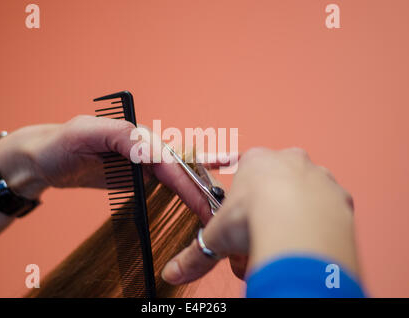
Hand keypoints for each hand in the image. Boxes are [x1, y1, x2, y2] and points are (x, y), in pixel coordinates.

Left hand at [0, 115, 232, 222]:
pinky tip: (200, 197)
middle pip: (179, 167)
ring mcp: (143, 161)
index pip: (167, 160)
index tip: (201, 201)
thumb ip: (118, 134)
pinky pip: (168, 182)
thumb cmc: (58, 145)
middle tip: (216, 211)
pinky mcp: (140, 174)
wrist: (46, 159)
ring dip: (199, 190)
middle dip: (200, 187)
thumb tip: (150, 146)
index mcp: (135, 135)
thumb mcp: (82, 134)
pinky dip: (187, 190)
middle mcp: (144, 146)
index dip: (186, 181)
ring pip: (178, 175)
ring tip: (217, 206)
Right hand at [161, 147, 357, 284]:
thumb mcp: (218, 235)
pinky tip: (306, 241)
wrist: (296, 224)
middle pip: (275, 187)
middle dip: (266, 213)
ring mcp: (317, 176)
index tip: (240, 210)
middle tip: (258, 237)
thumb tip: (174, 271)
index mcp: (258, 160)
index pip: (244, 169)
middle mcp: (290, 161)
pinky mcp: (339, 196)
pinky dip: (316, 226)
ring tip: (282, 243)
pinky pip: (327, 210)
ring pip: (303, 198)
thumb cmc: (255, 216)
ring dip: (292, 220)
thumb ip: (195, 254)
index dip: (240, 196)